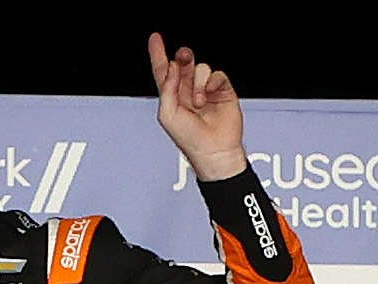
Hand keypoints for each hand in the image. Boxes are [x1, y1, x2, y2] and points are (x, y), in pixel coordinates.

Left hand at [148, 34, 245, 181]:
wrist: (214, 150)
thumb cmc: (189, 139)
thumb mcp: (167, 115)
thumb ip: (166, 89)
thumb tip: (173, 68)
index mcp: (172, 95)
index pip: (163, 70)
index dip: (158, 53)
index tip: (155, 38)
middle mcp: (188, 90)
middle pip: (183, 63)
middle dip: (183, 57)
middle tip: (184, 57)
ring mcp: (206, 89)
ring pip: (200, 68)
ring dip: (198, 83)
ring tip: (199, 103)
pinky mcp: (222, 90)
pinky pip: (217, 74)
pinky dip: (213, 83)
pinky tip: (210, 96)